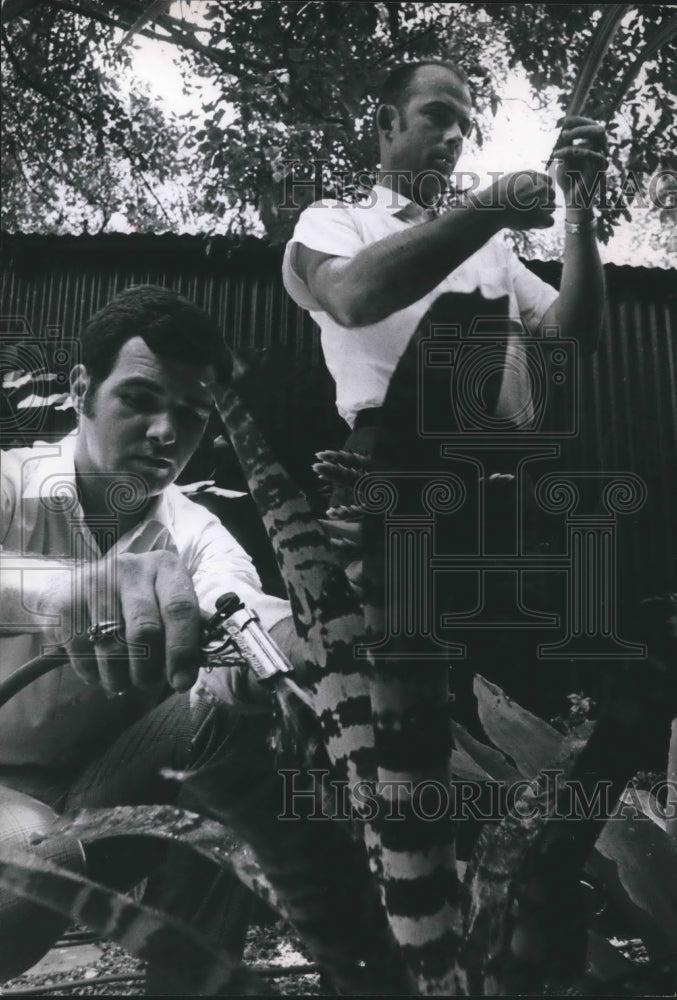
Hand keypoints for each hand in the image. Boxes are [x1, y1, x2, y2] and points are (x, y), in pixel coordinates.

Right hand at [44, 550, 200, 694]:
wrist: (81, 588)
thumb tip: (213, 655)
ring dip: (120, 677)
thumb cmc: (138, 603)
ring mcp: (95, 580)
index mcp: (166, 567)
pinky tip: (99, 670)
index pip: (180, 608)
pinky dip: (93, 672)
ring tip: (123, 682)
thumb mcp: (167, 603)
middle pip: (145, 630)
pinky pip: (82, 651)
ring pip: (112, 646)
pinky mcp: (67, 600)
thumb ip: (191, 627)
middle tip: (148, 684)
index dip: (183, 650)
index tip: (181, 682)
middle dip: (149, 669)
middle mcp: (131, 567)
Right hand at [472, 171, 555, 229]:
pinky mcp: (540, 217)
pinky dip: (542, 224)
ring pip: (553, 207)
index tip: (533, 197)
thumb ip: (524, 179)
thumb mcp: (510, 179)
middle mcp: (541, 187)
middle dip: (544, 201)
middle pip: (552, 194)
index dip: (542, 190)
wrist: (491, 208)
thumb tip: (529, 181)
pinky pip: (550, 222)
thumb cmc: (496, 195)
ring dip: (544, 212)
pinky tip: (532, 224)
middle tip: (531, 208)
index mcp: (535, 177)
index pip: (548, 181)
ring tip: (529, 216)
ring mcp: (542, 202)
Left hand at [551, 115, 607, 210]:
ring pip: (597, 137)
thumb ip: (567, 142)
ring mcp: (602, 159)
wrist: (572, 200)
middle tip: (564, 131)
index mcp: (593, 145)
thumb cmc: (568, 178)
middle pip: (599, 129)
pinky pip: (592, 153)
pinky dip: (573, 151)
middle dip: (582, 125)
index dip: (579, 120)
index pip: (592, 125)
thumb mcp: (564, 156)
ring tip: (559, 143)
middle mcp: (601, 150)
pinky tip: (558, 156)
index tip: (564, 121)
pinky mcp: (599, 169)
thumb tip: (564, 125)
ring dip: (577, 136)